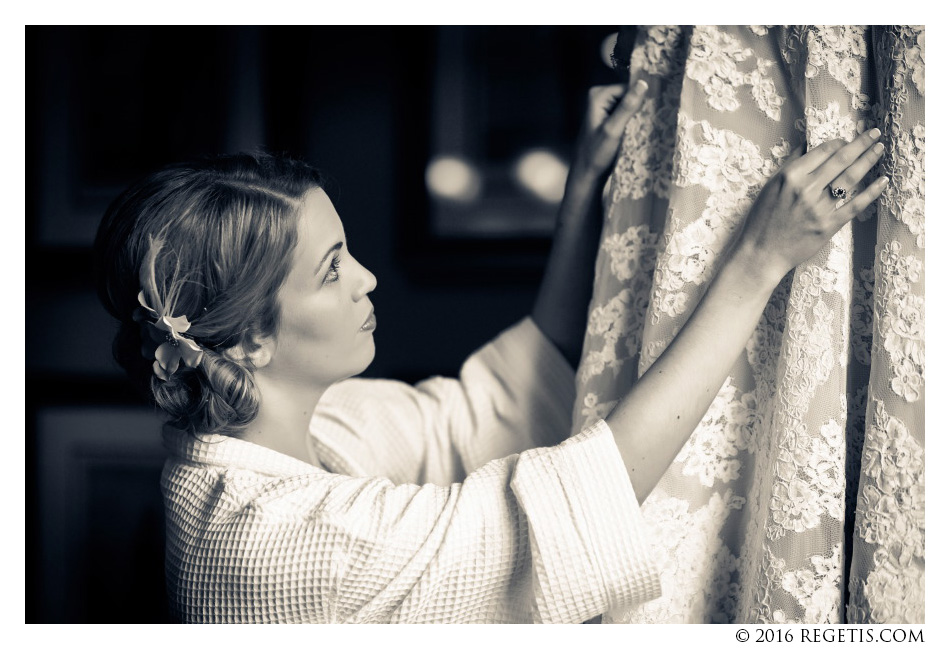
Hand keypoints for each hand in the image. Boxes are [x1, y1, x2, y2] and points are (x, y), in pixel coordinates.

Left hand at [572, 80, 648, 177]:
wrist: (587, 174)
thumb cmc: (597, 154)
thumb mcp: (613, 129)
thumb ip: (627, 107)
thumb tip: (643, 83)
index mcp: (598, 95)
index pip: (629, 87)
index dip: (641, 98)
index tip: (652, 112)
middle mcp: (599, 97)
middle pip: (629, 95)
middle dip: (639, 108)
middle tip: (645, 124)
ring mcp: (603, 108)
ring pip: (629, 105)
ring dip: (637, 116)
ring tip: (642, 129)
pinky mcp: (608, 118)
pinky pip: (626, 114)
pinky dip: (632, 122)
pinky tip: (637, 132)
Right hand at [733, 128, 888, 285]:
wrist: (762, 252)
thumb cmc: (762, 220)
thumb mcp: (770, 187)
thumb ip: (789, 165)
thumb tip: (806, 145)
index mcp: (790, 176)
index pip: (822, 151)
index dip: (838, 142)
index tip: (846, 140)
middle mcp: (806, 189)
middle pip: (841, 160)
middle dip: (860, 144)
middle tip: (874, 133)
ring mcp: (819, 208)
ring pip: (850, 179)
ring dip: (868, 160)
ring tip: (879, 148)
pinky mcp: (828, 225)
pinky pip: (855, 205)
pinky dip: (871, 192)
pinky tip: (882, 181)